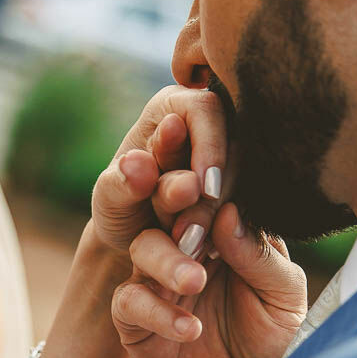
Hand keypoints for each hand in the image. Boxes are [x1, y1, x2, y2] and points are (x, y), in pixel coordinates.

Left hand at [91, 86, 227, 256]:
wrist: (133, 236)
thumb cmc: (119, 205)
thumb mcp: (110, 198)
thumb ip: (120, 182)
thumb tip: (137, 162)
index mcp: (172, 107)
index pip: (206, 110)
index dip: (210, 148)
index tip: (203, 189)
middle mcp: (206, 123)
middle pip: (232, 146)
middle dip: (212, 194)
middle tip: (190, 233)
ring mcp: (230, 153)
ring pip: (243, 178)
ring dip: (218, 215)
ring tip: (191, 246)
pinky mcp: (242, 185)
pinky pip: (247, 203)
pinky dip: (226, 228)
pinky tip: (208, 250)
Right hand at [112, 196, 307, 357]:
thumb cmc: (273, 336)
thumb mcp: (283, 295)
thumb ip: (259, 254)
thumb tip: (228, 212)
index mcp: (221, 231)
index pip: (207, 194)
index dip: (206, 181)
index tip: (213, 179)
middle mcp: (183, 247)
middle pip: (165, 208)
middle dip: (171, 198)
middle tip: (188, 199)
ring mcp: (155, 281)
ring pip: (143, 248)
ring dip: (167, 259)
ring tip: (196, 281)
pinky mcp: (135, 320)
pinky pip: (131, 303)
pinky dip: (158, 312)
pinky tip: (190, 329)